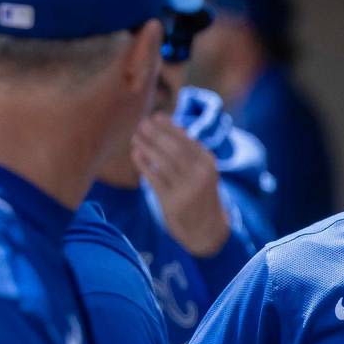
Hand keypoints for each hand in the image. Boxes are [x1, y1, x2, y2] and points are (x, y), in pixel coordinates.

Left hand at [132, 113, 229, 256]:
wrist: (205, 227)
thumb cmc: (200, 192)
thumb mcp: (203, 171)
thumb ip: (190, 151)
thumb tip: (171, 124)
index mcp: (208, 164)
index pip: (187, 140)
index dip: (170, 127)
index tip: (156, 116)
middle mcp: (199, 176)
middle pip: (174, 149)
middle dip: (157, 134)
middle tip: (142, 123)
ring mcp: (186, 190)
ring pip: (162, 163)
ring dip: (147, 147)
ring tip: (136, 137)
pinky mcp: (172, 202)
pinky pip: (154, 178)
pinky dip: (143, 164)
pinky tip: (136, 154)